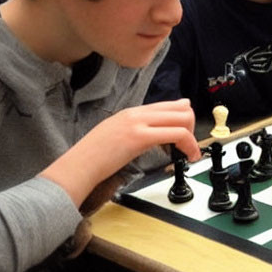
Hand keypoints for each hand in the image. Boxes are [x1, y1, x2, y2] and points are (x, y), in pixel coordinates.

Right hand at [40, 99, 199, 206]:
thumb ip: (137, 132)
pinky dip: (189, 144)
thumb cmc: (94, 158)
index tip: (188, 133)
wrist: (78, 166)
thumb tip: (157, 133)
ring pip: (182, 118)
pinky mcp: (139, 137)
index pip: (169, 104)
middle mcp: (136, 113)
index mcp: (132, 113)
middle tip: (191, 145)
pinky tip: (189, 156)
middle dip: (192, 127)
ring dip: (193, 137)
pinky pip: (176, 134)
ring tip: (192, 152)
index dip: (185, 117)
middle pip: (180, 108)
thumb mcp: (117, 136)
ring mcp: (138, 123)